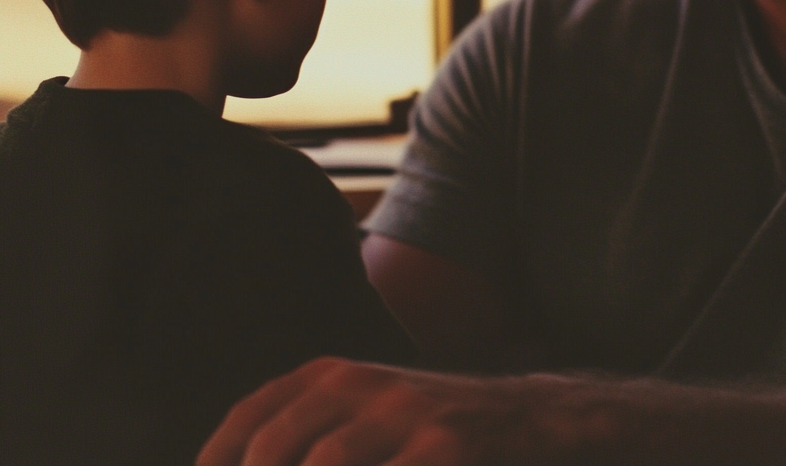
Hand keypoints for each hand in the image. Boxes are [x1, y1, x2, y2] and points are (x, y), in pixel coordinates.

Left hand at [196, 357, 592, 465]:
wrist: (523, 415)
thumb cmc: (427, 425)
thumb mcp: (368, 409)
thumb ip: (313, 428)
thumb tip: (250, 460)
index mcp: (335, 374)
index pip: (253, 413)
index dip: (217, 458)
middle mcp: (363, 385)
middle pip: (276, 445)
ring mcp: (404, 416)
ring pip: (324, 463)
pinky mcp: (444, 446)